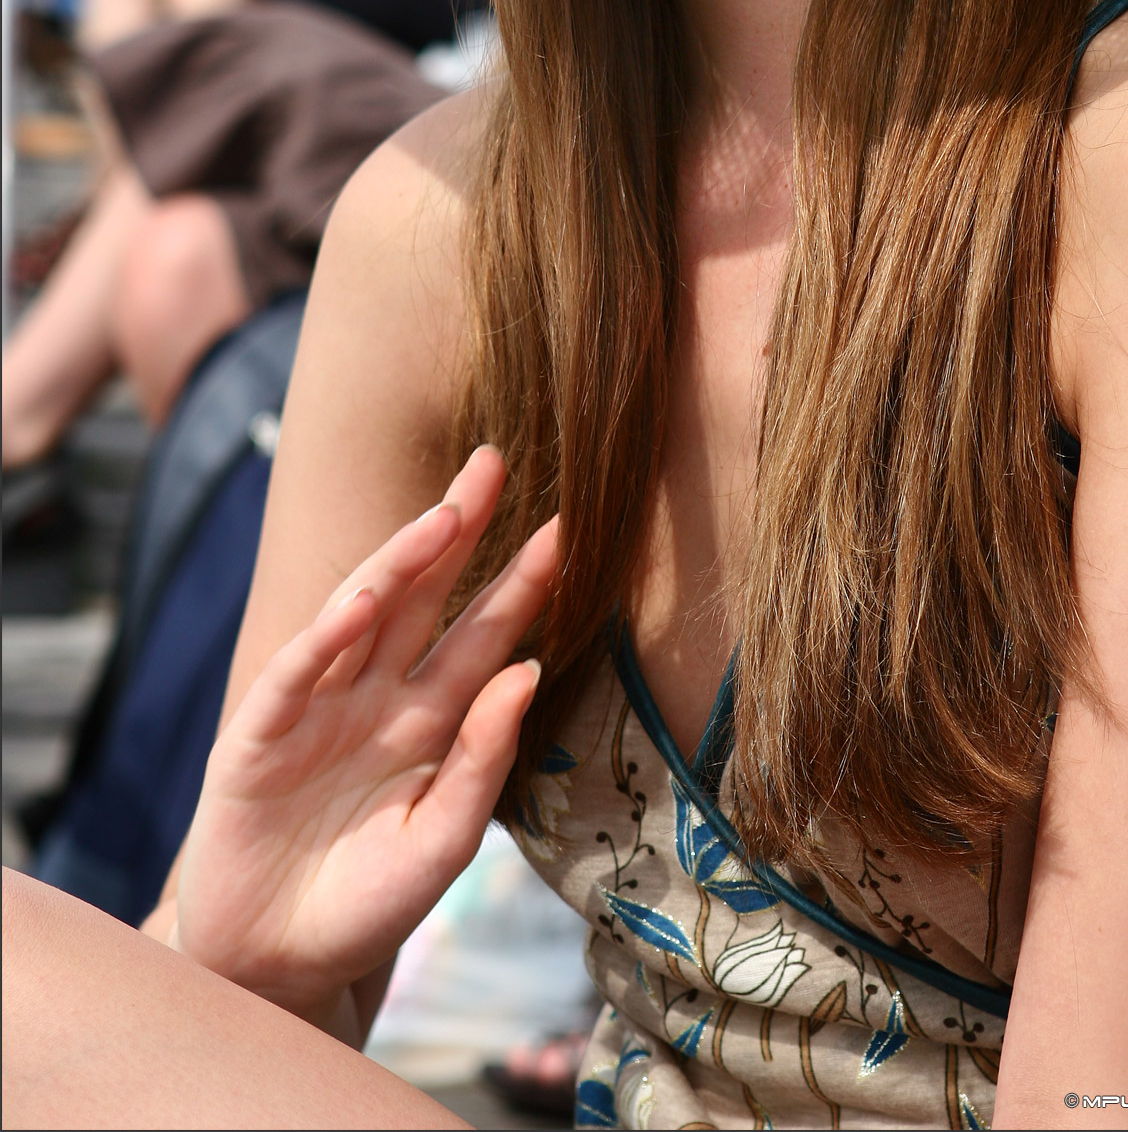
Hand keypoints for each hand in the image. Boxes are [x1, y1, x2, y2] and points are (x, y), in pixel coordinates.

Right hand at [175, 447, 555, 1028]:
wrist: (273, 968)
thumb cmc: (364, 907)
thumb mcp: (440, 843)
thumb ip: (482, 762)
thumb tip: (526, 674)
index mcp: (427, 720)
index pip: (482, 636)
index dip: (519, 583)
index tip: (566, 529)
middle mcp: (375, 698)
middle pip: (422, 596)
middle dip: (456, 529)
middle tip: (494, 462)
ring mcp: (315, 709)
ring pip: (361, 615)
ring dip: (399, 563)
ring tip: (445, 517)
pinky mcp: (256, 738)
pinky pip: (293, 675)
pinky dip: (323, 638)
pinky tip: (359, 603)